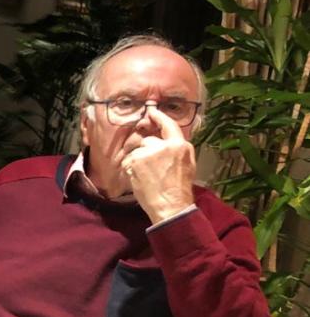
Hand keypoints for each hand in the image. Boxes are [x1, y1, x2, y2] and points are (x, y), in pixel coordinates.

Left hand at [122, 106, 196, 223]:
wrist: (170, 205)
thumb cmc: (179, 187)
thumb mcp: (187, 162)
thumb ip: (176, 147)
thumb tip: (165, 137)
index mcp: (179, 145)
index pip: (168, 125)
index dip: (158, 117)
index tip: (151, 111)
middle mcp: (163, 146)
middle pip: (148, 140)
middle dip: (147, 151)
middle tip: (154, 168)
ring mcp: (147, 153)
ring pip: (137, 151)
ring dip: (139, 160)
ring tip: (148, 176)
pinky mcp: (135, 162)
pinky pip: (129, 160)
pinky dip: (131, 168)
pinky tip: (140, 178)